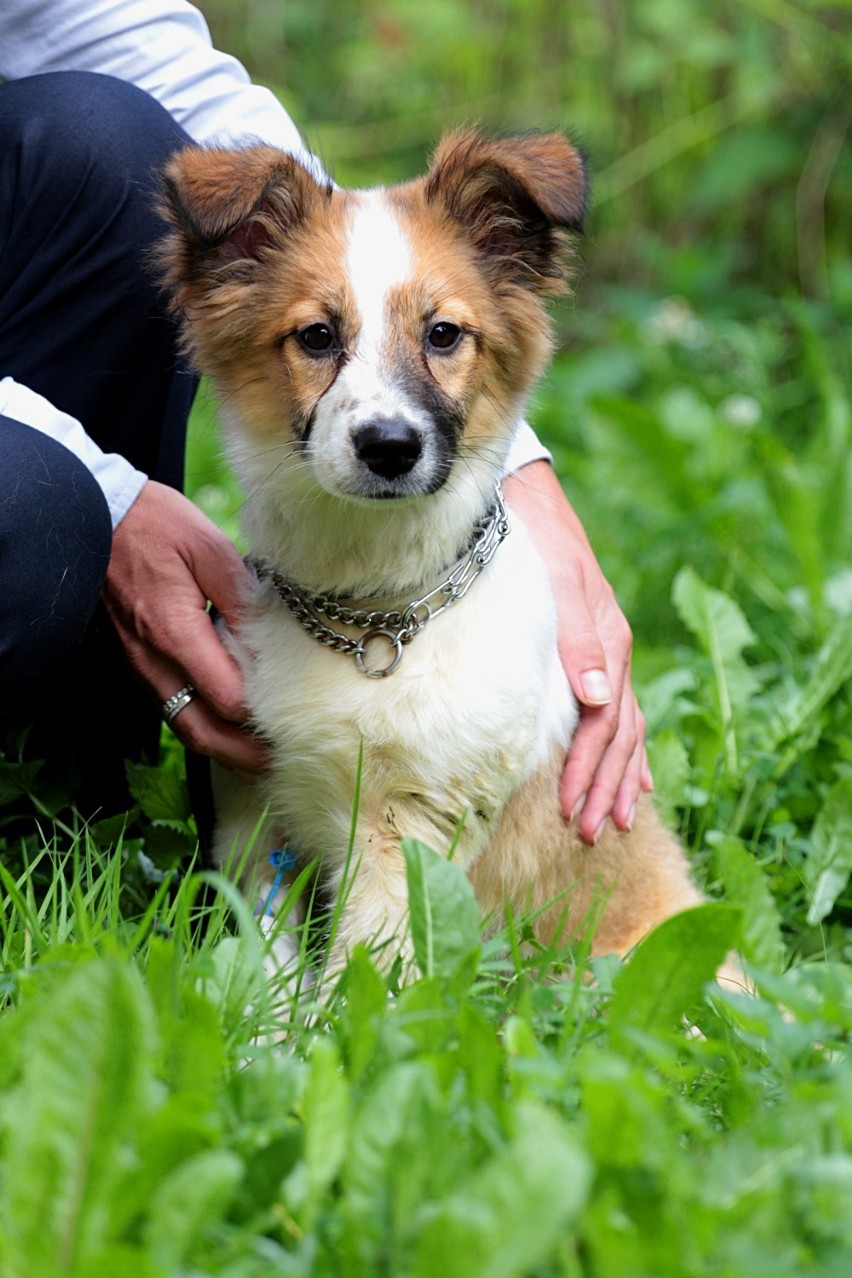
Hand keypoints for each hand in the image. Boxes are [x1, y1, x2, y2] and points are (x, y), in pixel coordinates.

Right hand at [102, 480, 266, 774]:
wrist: (98, 517)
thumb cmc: (155, 525)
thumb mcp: (208, 547)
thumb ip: (241, 598)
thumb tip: (270, 641)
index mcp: (175, 632)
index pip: (226, 698)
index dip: (262, 715)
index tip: (297, 719)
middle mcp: (154, 661)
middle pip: (202, 732)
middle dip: (244, 756)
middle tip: (285, 764)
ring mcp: (143, 667)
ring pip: (185, 728)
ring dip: (225, 750)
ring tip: (263, 761)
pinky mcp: (141, 664)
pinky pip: (173, 710)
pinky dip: (205, 729)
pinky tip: (232, 732)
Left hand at [502, 462, 652, 844]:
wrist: (529, 502)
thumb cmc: (536, 543)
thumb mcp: (557, 585)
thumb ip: (577, 639)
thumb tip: (597, 698)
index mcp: (607, 644)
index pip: (603, 724)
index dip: (588, 770)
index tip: (572, 810)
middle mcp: (614, 654)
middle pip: (618, 736)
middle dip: (604, 788)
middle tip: (591, 834)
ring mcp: (608, 654)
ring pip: (624, 729)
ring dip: (618, 778)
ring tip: (614, 821)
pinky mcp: (597, 652)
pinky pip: (621, 712)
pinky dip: (627, 750)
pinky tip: (632, 777)